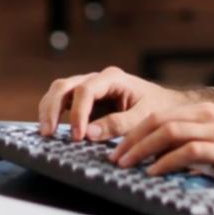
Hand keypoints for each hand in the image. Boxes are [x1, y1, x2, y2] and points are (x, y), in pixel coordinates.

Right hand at [37, 66, 193, 140]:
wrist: (167, 106)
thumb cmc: (158, 109)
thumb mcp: (144, 116)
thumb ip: (119, 124)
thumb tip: (89, 134)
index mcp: (113, 78)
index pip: (86, 90)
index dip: (78, 113)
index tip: (78, 136)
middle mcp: (97, 79)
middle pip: (64, 86)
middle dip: (53, 108)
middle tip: (49, 132)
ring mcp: (89, 87)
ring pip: (59, 91)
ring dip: (49, 109)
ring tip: (46, 132)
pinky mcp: (85, 100)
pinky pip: (63, 101)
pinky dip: (54, 113)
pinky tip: (51, 129)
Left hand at [109, 102, 213, 191]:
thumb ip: (198, 142)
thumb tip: (167, 155)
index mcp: (206, 112)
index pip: (161, 115)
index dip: (135, 130)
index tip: (118, 147)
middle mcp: (209, 116)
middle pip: (159, 120)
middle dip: (131, 138)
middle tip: (114, 157)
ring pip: (169, 132)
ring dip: (142, 148)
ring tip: (126, 165)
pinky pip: (189, 152)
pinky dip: (167, 161)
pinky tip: (154, 172)